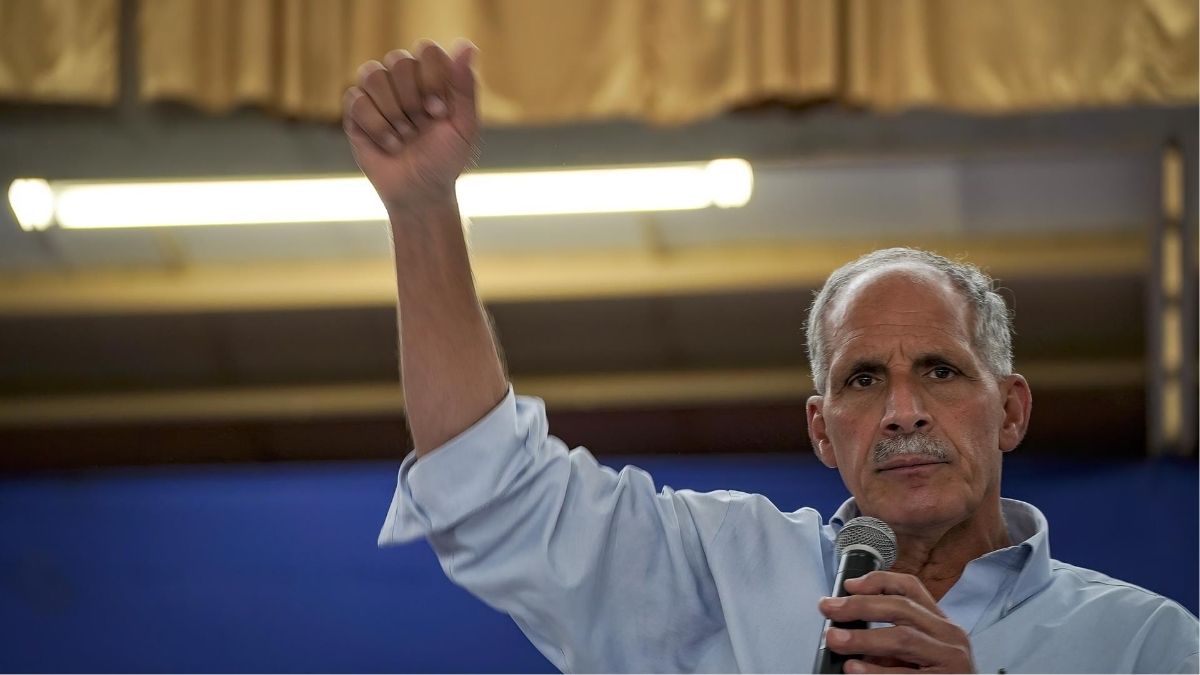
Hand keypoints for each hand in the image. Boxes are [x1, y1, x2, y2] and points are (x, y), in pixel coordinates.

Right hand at [343, 39, 478, 214]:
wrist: (419, 192)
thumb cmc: (445, 159)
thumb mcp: (464, 126)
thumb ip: (465, 86)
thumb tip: (467, 45)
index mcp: (432, 77)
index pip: (427, 51)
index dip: (431, 80)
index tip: (439, 113)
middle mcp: (404, 79)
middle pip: (398, 61)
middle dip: (411, 101)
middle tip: (420, 128)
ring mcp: (378, 93)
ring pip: (373, 74)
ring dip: (392, 112)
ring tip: (404, 137)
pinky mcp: (356, 111)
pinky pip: (355, 99)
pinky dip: (376, 126)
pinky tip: (389, 144)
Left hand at [818, 571, 974, 672]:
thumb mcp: (916, 652)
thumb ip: (890, 637)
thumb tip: (845, 626)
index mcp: (941, 623)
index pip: (911, 587)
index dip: (878, 581)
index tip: (848, 585)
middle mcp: (950, 636)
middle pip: (901, 608)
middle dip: (859, 606)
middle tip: (828, 609)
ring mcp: (952, 660)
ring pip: (902, 637)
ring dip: (863, 638)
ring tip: (834, 640)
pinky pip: (906, 674)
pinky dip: (876, 672)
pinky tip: (855, 670)